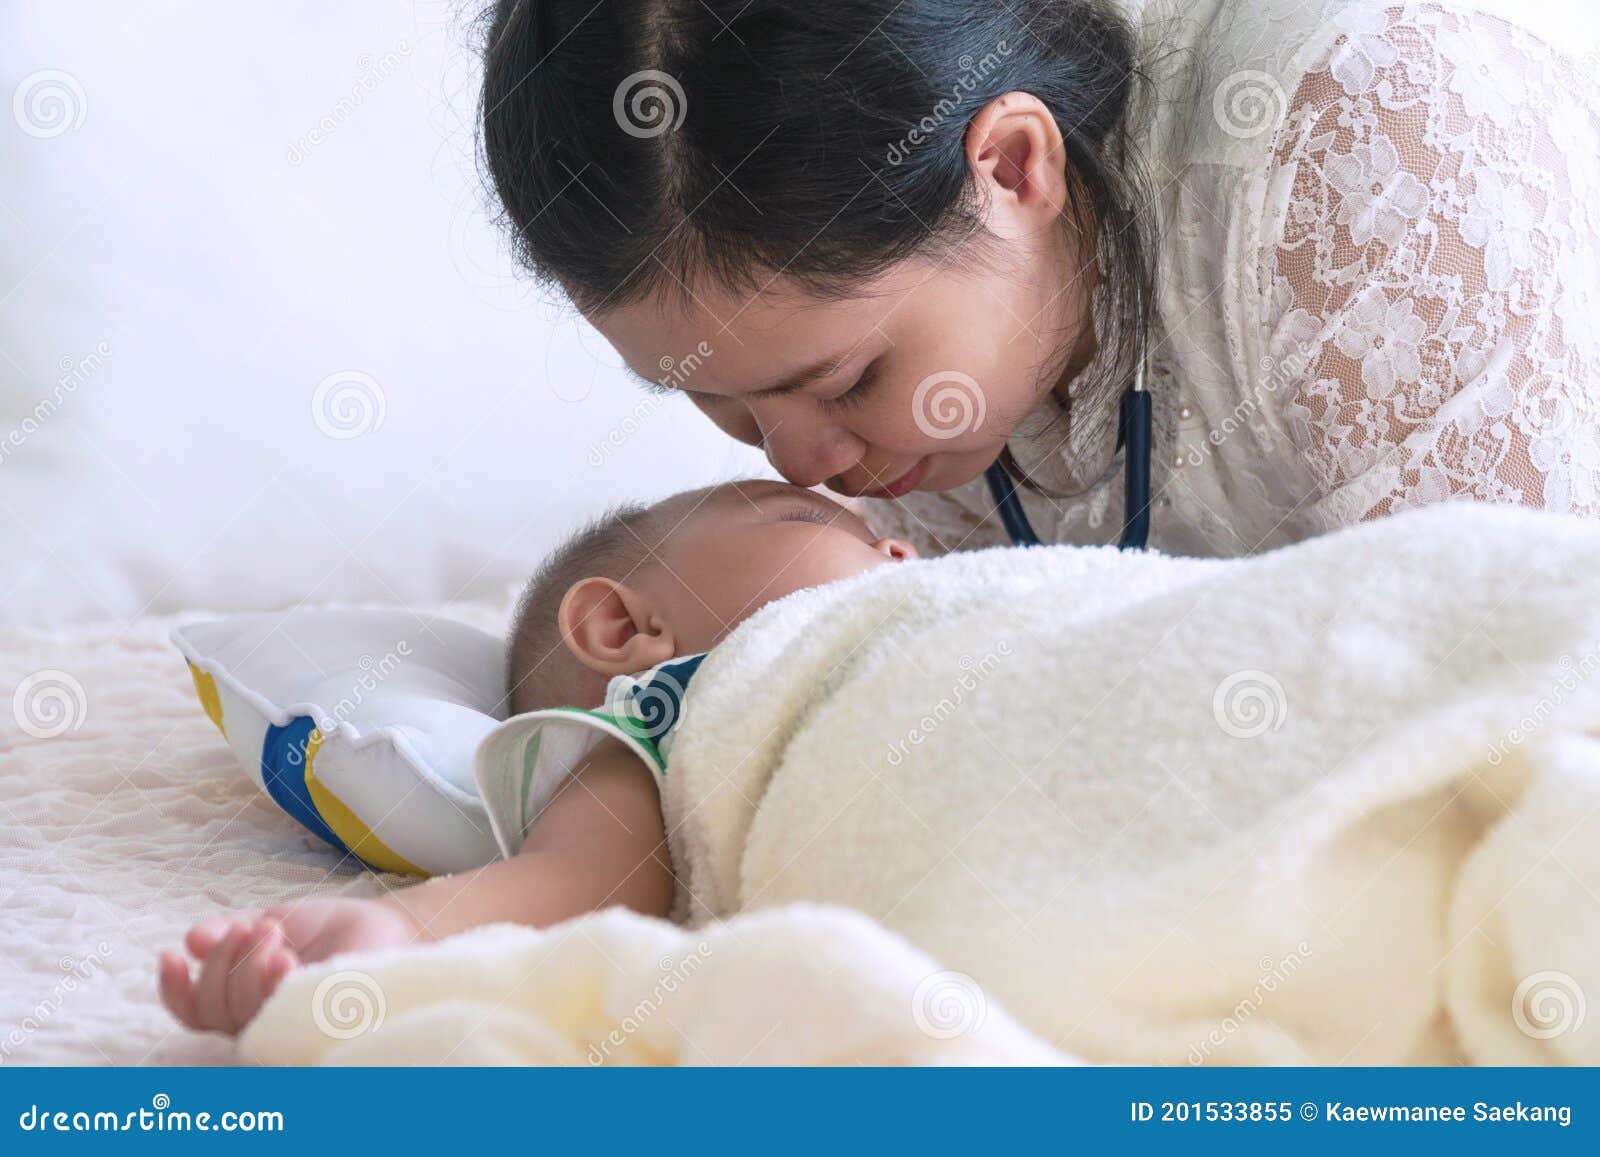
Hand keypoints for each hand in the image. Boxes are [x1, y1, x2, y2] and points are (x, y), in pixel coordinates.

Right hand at [158, 897, 421, 1035]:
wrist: (381, 923)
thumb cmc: (326, 931)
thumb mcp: (271, 921)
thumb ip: (230, 931)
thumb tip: (191, 940)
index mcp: (242, 1002)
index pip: (192, 1012)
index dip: (172, 989)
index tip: (169, 953)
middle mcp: (261, 1023)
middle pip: (211, 1007)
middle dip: (222, 960)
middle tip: (255, 926)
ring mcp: (288, 1027)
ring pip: (238, 1012)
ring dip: (246, 964)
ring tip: (276, 933)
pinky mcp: (317, 1023)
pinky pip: (278, 1013)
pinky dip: (271, 982)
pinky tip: (284, 956)